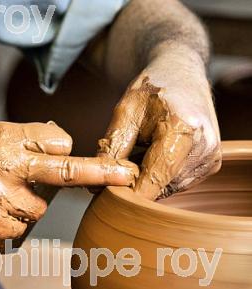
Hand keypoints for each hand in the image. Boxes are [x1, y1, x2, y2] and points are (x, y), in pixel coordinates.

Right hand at [0, 121, 137, 243]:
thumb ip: (28, 140)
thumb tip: (67, 145)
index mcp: (5, 140)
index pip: (57, 144)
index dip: (70, 153)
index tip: (111, 162)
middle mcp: (6, 167)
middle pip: (63, 173)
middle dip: (99, 174)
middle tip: (127, 175)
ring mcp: (0, 200)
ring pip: (38, 210)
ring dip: (25, 207)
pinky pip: (18, 231)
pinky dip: (8, 225)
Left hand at [98, 44, 221, 198]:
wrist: (181, 73)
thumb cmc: (152, 88)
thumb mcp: (124, 113)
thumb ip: (112, 150)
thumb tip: (98, 185)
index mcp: (183, 129)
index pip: (154, 179)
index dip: (130, 192)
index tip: (110, 194)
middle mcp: (204, 146)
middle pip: (161, 187)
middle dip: (137, 183)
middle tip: (124, 162)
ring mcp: (210, 157)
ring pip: (169, 188)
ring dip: (150, 179)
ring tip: (142, 152)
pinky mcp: (212, 164)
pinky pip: (178, 183)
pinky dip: (163, 176)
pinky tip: (157, 155)